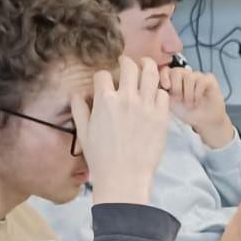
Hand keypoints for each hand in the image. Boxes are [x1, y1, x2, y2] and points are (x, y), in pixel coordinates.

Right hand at [72, 56, 169, 205]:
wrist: (124, 178)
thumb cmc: (101, 159)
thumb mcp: (83, 132)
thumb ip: (79, 109)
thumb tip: (76, 94)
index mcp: (105, 100)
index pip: (103, 74)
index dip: (103, 77)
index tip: (106, 82)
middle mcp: (126, 98)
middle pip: (129, 66)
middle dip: (126, 62)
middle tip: (127, 65)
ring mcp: (146, 106)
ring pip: (151, 73)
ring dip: (147, 66)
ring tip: (146, 65)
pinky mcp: (161, 117)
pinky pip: (163, 94)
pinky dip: (159, 91)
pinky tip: (155, 95)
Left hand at [161, 67, 231, 148]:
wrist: (203, 122)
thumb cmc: (186, 112)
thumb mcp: (168, 102)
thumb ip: (160, 92)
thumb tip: (151, 85)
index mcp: (173, 79)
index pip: (165, 70)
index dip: (164, 76)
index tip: (166, 88)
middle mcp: (184, 75)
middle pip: (176, 71)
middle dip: (177, 87)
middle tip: (180, 100)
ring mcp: (197, 76)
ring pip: (189, 77)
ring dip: (188, 94)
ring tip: (190, 104)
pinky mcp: (209, 79)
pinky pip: (201, 81)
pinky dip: (198, 93)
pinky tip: (198, 101)